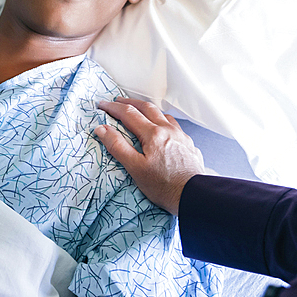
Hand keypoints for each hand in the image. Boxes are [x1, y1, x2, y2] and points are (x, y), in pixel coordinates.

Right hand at [95, 97, 204, 215]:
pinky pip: (174, 125)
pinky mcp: (189, 144)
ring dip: (148, 109)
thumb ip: (117, 146)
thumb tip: (102, 129)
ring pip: (163, 115)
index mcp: (153, 134)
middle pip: (147, 108)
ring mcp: (181, 136)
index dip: (113, 108)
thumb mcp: (135, 168)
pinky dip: (163, 120)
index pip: (128, 113)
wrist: (194, 195)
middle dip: (130, 102)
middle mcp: (168, 130)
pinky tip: (162, 128)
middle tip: (118, 101)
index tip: (103, 105)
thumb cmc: (164, 186)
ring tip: (140, 111)